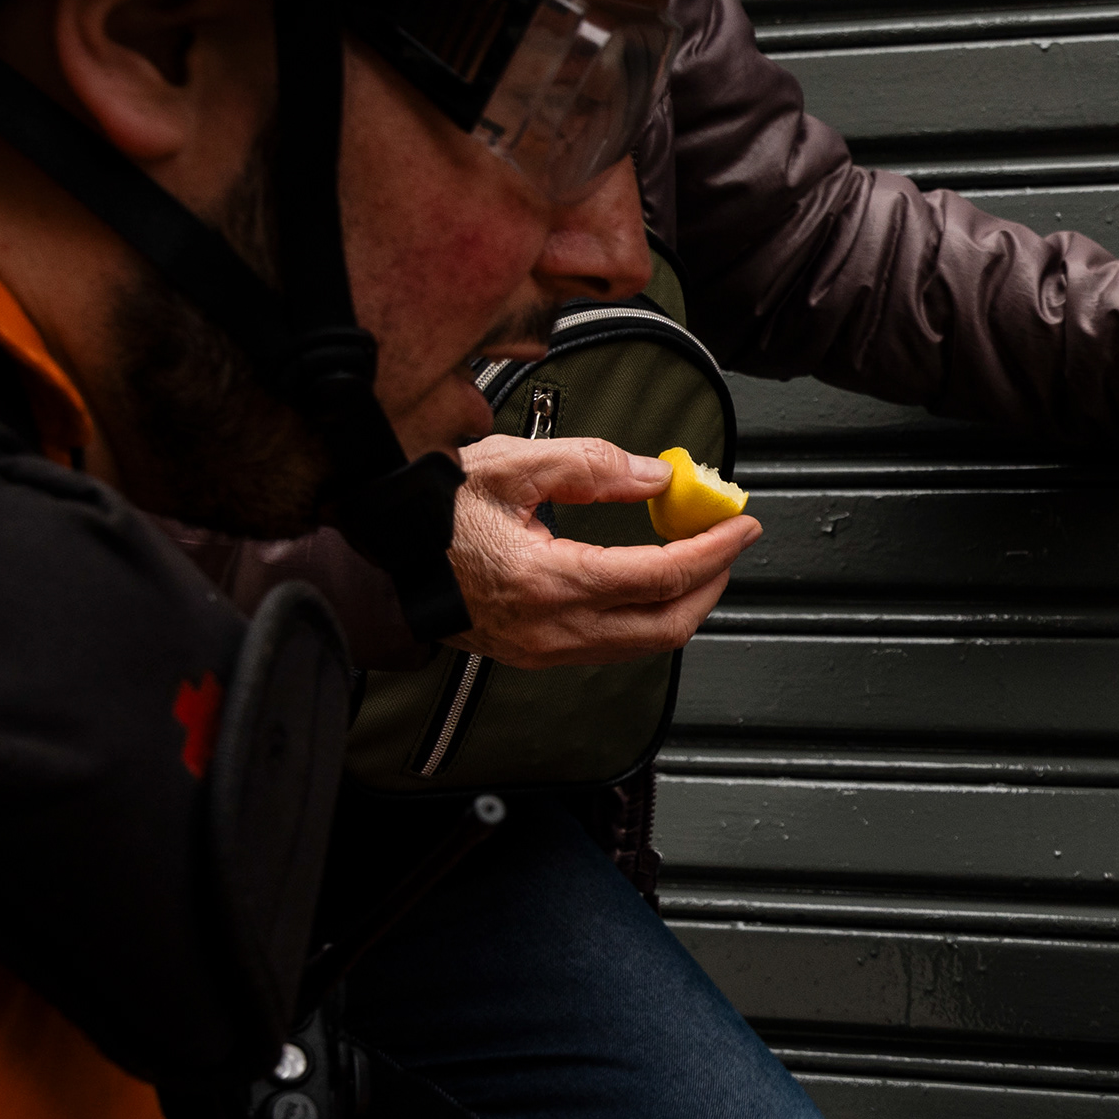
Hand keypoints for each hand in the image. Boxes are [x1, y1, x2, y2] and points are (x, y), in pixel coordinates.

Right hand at [441, 434, 759, 666]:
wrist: (377, 551)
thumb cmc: (428, 510)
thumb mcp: (511, 466)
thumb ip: (592, 467)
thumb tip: (656, 477)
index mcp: (546, 582)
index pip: (660, 576)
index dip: (712, 550)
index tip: (741, 525)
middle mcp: (550, 629)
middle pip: (666, 625)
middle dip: (711, 584)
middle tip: (729, 543)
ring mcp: (543, 649)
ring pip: (642, 643)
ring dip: (682, 602)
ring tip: (699, 558)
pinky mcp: (536, 653)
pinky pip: (613, 644)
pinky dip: (647, 614)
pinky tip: (652, 580)